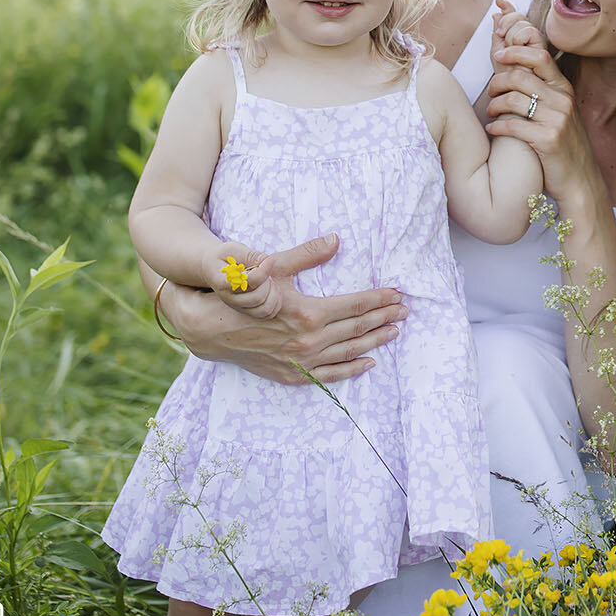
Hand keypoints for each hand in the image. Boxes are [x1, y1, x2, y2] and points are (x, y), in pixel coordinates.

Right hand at [163, 234, 408, 383]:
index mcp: (309, 314)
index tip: (398, 294)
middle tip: (406, 310)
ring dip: (374, 341)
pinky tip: (369, 362)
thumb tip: (336, 239)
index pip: (355, 305)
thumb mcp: (275, 268)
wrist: (210, 328)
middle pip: (357, 328)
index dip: (379, 299)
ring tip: (395, 331)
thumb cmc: (244, 294)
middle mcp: (309, 341)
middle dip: (384, 317)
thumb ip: (308, 254)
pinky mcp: (292, 375)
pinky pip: (330, 375)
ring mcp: (301, 362)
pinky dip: (351, 369)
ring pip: (349, 352)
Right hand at [213, 239, 284, 319]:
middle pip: (258, 297)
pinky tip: (271, 288)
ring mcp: (238, 307)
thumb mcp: (232, 249)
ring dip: (273, 293)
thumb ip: (249, 255)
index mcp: (223, 283)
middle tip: (265, 270)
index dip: (264, 270)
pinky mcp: (247, 311)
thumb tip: (266, 260)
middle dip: (267, 281)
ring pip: (265, 309)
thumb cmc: (223, 256)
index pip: (249, 282)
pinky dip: (275, 301)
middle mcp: (230, 299)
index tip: (269, 259)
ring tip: (268, 280)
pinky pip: (268, 314)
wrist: (212, 269)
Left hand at [484, 3, 597, 201]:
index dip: (515, 51)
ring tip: (491, 112)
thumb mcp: (561, 113)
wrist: (581, 181)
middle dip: (497, 82)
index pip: (540, 56)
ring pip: (513, 99)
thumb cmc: (564, 146)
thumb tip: (516, 72)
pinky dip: (497, 126)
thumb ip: (544, 92)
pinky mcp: (548, 140)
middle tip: (490, 92)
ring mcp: (557, 120)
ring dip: (494, 105)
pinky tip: (493, 130)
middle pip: (520, 76)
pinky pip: (513, 125)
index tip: (499, 56)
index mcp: (564, 90)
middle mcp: (563, 101)